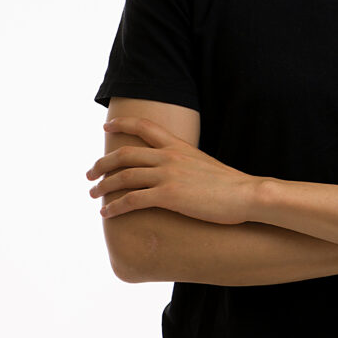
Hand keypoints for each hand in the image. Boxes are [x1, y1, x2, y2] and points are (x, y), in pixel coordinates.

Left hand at [86, 117, 259, 223]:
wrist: (247, 194)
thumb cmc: (230, 184)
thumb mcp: (204, 164)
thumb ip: (185, 163)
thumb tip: (176, 172)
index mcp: (178, 146)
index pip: (145, 127)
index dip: (123, 124)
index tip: (107, 125)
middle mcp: (169, 157)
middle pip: (125, 154)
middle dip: (102, 163)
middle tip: (90, 174)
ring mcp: (168, 175)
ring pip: (123, 177)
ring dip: (103, 185)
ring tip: (94, 194)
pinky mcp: (169, 196)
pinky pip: (132, 199)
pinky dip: (115, 206)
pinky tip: (106, 213)